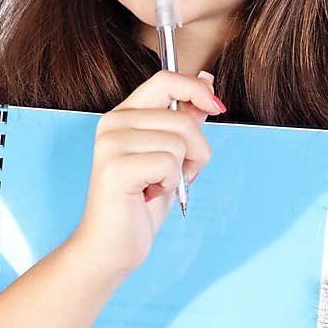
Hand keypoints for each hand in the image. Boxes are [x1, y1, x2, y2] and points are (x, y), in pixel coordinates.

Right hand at [72, 69, 222, 279]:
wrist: (112, 246)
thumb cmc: (140, 203)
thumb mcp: (172, 155)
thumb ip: (185, 118)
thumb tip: (207, 82)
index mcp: (124, 114)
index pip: (166, 80)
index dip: (196, 89)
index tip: (217, 107)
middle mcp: (113, 122)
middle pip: (182, 118)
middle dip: (197, 151)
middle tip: (178, 176)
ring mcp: (111, 143)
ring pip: (179, 143)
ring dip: (181, 172)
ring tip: (157, 187)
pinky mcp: (115, 167)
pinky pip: (169, 164)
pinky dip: (169, 185)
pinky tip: (148, 195)